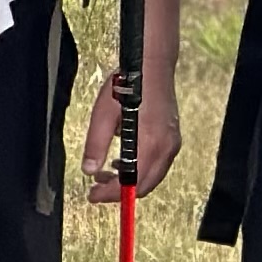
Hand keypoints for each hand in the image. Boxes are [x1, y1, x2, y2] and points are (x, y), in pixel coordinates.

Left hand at [79, 75, 182, 196]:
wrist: (151, 65)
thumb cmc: (126, 85)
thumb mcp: (103, 114)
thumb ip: (96, 145)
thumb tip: (88, 171)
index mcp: (149, 144)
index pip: (131, 183)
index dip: (110, 194)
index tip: (92, 196)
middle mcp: (166, 148)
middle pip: (145, 185)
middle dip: (119, 191)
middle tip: (96, 188)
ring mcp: (173, 143)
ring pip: (152, 176)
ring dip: (129, 180)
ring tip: (105, 173)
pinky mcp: (173, 137)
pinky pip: (157, 164)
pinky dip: (140, 169)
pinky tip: (122, 159)